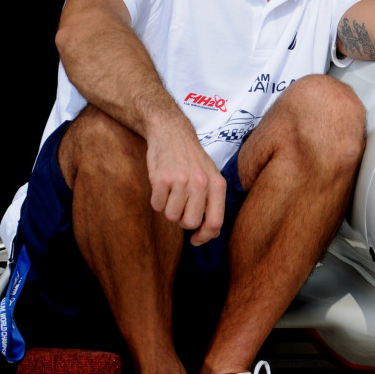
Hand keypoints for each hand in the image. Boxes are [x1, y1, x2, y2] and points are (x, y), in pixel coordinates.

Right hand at [146, 117, 227, 244]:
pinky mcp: (161, 179)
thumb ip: (212, 203)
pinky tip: (162, 185)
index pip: (216, 222)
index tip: (196, 240)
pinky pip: (157, 206)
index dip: (205, 237)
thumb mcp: (211, 176)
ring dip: (169, 209)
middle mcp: (201, 183)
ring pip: (172, 216)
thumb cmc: (192, 160)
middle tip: (180, 205)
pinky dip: (157, 200)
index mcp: (217, 184)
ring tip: (172, 192)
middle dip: (183, 219)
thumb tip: (210, 235)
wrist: (172, 133)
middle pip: (190, 223)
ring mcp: (181, 181)